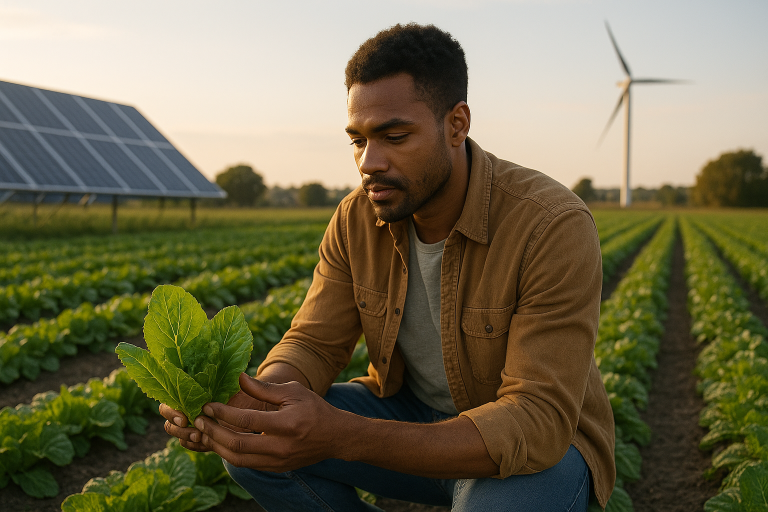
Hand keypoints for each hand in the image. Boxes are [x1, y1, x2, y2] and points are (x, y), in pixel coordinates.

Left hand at [193, 373, 349, 471]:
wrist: (335, 436)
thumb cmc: (314, 409)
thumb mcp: (292, 391)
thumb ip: (264, 388)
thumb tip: (239, 378)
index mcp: (286, 424)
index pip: (245, 420)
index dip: (222, 413)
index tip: (208, 405)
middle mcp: (280, 446)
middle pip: (236, 444)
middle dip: (212, 432)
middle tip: (198, 421)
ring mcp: (277, 461)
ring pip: (237, 459)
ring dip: (217, 446)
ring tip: (204, 433)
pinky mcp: (275, 468)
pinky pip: (246, 464)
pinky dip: (229, 454)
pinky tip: (221, 442)